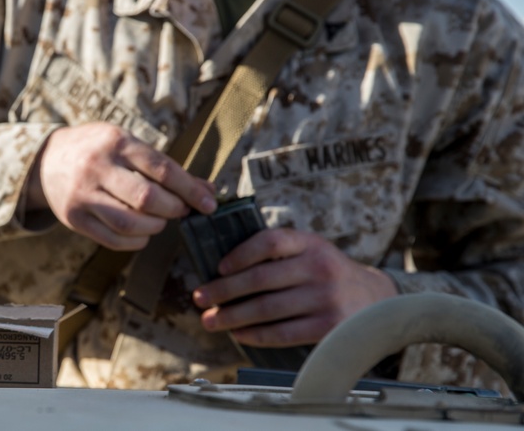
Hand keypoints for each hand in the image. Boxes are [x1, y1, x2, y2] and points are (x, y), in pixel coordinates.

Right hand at [26, 122, 216, 250]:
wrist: (46, 160)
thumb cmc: (98, 150)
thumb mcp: (127, 144)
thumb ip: (164, 166)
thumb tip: (207, 190)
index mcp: (116, 142)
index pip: (162, 169)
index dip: (190, 190)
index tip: (209, 204)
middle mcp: (97, 167)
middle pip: (147, 199)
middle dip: (173, 209)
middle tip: (180, 210)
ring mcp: (83, 195)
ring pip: (129, 223)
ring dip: (155, 227)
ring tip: (161, 221)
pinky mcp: (74, 218)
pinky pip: (113, 239)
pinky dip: (136, 242)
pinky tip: (143, 234)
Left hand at [192, 228, 397, 346]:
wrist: (377, 300)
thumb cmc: (328, 273)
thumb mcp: (311, 250)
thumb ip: (279, 253)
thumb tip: (224, 269)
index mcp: (311, 243)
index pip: (269, 242)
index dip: (240, 254)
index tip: (218, 268)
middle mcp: (320, 268)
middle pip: (260, 279)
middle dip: (223, 290)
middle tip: (199, 298)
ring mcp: (325, 298)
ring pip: (266, 309)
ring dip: (232, 316)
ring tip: (210, 320)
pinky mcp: (328, 327)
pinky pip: (283, 333)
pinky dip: (255, 334)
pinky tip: (237, 334)